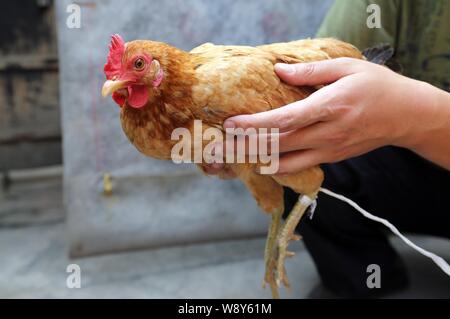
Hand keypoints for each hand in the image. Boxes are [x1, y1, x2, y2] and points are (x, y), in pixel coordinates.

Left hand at [222, 58, 447, 173]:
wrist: (405, 115)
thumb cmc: (377, 87)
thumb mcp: (347, 68)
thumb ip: (311, 72)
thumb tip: (279, 71)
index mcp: (330, 107)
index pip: (284, 120)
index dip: (256, 125)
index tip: (232, 125)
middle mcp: (327, 133)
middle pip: (279, 144)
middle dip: (247, 146)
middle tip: (221, 146)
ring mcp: (330, 150)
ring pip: (287, 162)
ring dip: (258, 161)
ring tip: (234, 159)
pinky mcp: (332, 159)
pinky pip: (300, 167)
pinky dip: (278, 167)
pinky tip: (261, 163)